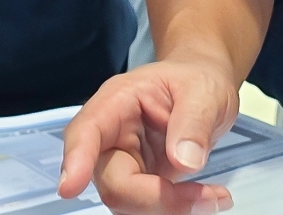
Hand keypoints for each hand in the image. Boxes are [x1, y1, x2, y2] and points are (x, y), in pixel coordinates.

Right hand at [58, 58, 239, 214]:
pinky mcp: (138, 183)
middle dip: (154, 198)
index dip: (75, 160)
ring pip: (126, 202)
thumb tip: (183, 161)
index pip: (86, 132)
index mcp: (117, 102)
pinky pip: (145, 208)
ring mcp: (122, 163)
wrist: (204, 88)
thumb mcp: (205, 91)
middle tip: (205, 197)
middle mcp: (111, 136)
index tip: (70, 187)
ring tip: (212, 196)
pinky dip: (174, 210)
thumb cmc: (196, 80)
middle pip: (111, 181)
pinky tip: (207, 198)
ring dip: (168, 208)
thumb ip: (194, 123)